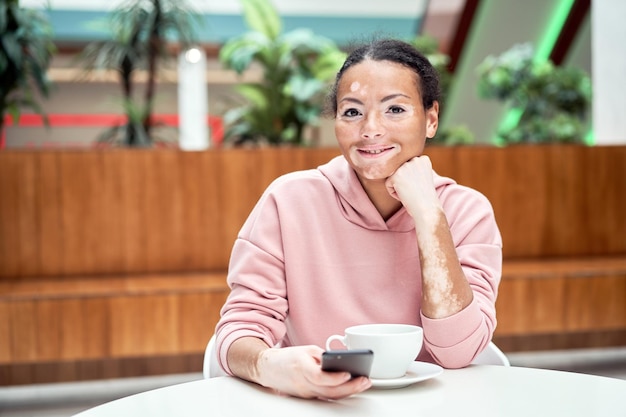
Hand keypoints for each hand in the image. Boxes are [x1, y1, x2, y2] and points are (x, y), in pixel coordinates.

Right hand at [256, 345, 371, 399]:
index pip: (320, 376)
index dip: (335, 377)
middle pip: (329, 390)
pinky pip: (326, 396)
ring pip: (330, 395)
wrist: (268, 369)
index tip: (349, 373)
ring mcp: (306, 393)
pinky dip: (339, 392)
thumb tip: (341, 362)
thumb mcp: (306, 350)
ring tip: (363, 383)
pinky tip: (351, 387)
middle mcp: (303, 384)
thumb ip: (322, 357)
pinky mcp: (308, 397)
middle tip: (365, 381)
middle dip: (350, 387)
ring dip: (348, 391)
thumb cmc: (287, 358)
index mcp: (301, 368)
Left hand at [385, 156, 440, 218]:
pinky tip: (405, 196)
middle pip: (400, 171)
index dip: (412, 179)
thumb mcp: (422, 177)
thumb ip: (413, 169)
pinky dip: (394, 193)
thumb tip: (398, 165)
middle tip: (415, 190)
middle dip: (404, 182)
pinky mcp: (395, 176)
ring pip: (394, 177)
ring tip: (411, 192)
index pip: (408, 167)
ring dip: (399, 187)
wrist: (427, 208)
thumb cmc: (425, 197)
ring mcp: (405, 167)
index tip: (421, 186)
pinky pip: (388, 185)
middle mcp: (415, 159)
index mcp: (423, 159)